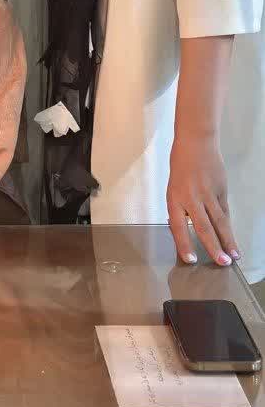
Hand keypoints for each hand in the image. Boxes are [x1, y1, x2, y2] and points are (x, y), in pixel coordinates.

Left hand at [167, 131, 239, 265]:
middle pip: (203, 226)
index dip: (184, 244)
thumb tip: (184, 229)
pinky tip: (231, 240)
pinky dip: (228, 227)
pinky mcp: (221, 190)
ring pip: (219, 221)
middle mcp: (192, 197)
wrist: (196, 143)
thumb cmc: (182, 166)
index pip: (178, 226)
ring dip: (227, 240)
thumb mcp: (173, 188)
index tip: (191, 259)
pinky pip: (224, 212)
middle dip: (213, 247)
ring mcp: (209, 193)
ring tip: (233, 256)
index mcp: (175, 198)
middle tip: (221, 263)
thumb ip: (180, 208)